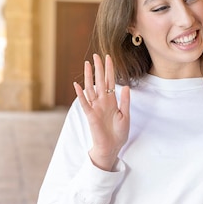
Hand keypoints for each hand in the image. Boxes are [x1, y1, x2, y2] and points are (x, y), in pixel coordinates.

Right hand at [73, 54, 129, 170]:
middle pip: (99, 81)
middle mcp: (102, 102)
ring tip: (87, 64)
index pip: (110, 82)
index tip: (109, 57)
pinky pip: (84, 103)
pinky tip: (77, 85)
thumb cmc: (118, 133)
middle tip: (96, 56)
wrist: (112, 147)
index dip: (110, 70)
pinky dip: (80, 94)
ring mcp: (95, 107)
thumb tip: (125, 86)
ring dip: (89, 76)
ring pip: (91, 88)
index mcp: (111, 101)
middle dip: (98, 68)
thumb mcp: (125, 116)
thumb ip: (125, 101)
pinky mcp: (90, 115)